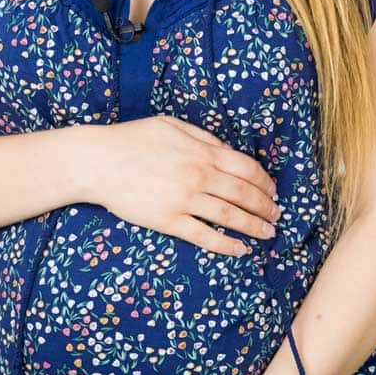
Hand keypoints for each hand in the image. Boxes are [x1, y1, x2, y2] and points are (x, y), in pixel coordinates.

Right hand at [79, 115, 279, 257]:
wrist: (98, 161)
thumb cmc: (133, 139)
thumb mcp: (172, 125)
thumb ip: (203, 137)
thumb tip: (228, 151)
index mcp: (202, 151)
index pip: (247, 168)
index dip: (264, 182)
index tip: (273, 191)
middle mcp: (199, 175)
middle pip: (244, 194)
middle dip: (266, 206)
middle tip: (277, 215)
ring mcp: (184, 199)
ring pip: (230, 216)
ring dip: (254, 226)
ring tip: (268, 234)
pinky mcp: (168, 220)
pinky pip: (204, 236)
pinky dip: (226, 244)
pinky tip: (241, 249)